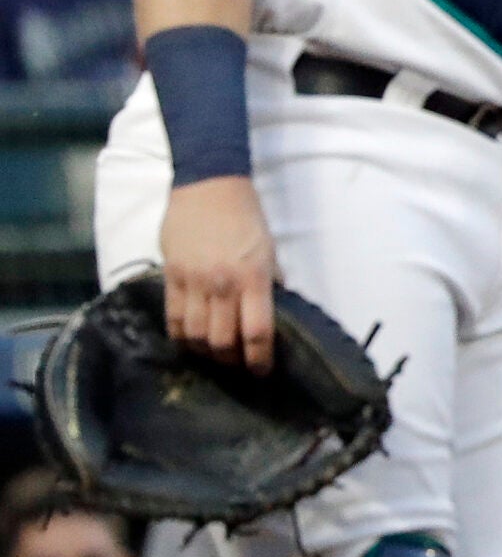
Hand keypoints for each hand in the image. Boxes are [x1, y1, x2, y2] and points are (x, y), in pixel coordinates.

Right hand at [160, 175, 278, 372]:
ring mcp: (193, 282)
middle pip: (223, 341)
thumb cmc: (246, 215)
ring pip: (196, 336)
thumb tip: (276, 308)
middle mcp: (223, 284)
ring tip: (215, 356)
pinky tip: (189, 342)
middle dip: (232, 360)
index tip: (262, 371)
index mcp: (253, 276)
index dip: (259, 358)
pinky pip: (173, 319)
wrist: (208, 186)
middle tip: (238, 365)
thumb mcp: (270, 247)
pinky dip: (181, 338)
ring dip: (206, 353)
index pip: (257, 330)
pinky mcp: (171, 278)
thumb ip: (271, 280)